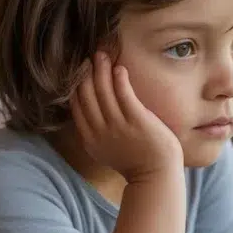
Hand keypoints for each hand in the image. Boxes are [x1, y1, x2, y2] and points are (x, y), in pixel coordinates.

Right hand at [71, 52, 182, 180]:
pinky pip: (124, 94)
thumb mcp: (105, 151)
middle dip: (86, 73)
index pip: (77, 105)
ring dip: (101, 69)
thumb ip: (96, 133)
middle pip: (86, 94)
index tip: (81, 71)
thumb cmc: (135, 162)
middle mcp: (100, 131)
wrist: (156, 176)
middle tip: (90, 57)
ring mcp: (118, 126)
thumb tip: (91, 113)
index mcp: (90, 138)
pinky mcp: (137, 121)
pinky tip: (119, 68)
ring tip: (102, 55)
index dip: (77, 85)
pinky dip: (119, 79)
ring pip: (103, 90)